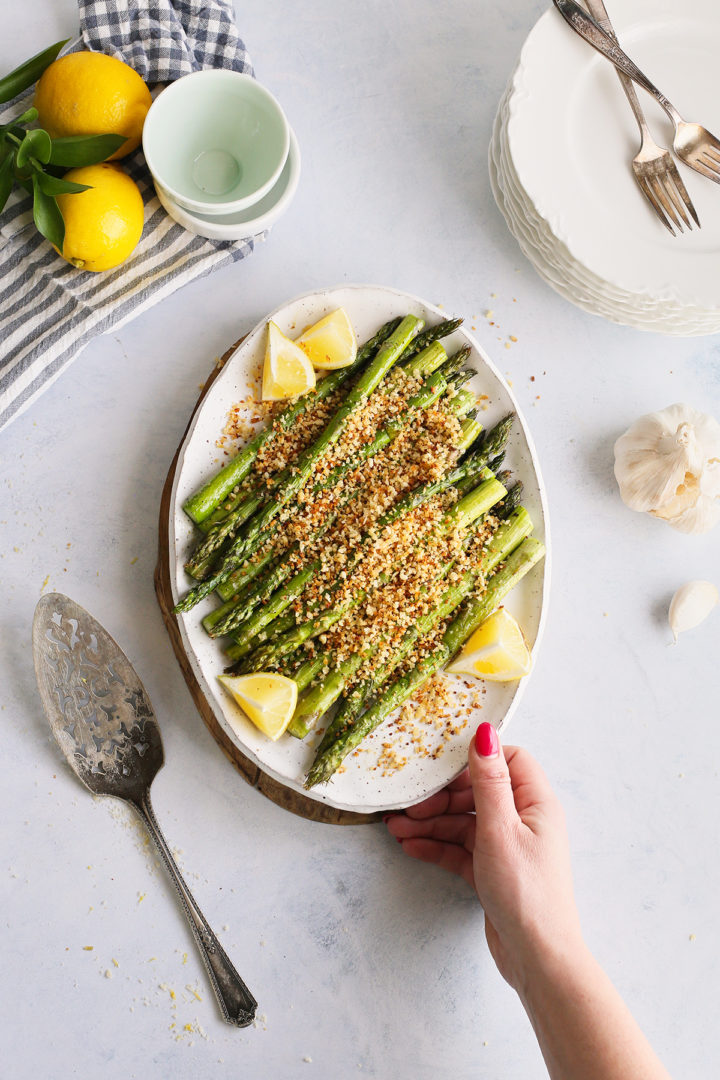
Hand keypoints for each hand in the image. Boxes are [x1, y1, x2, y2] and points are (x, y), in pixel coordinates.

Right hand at [385, 722, 583, 990]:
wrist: (537, 957)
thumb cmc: (526, 892)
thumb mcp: (500, 828)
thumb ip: (489, 781)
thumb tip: (486, 733)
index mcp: (536, 803)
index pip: (507, 761)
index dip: (473, 760)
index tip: (439, 765)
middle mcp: (524, 820)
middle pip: (478, 792)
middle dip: (441, 797)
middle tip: (409, 806)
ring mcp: (507, 847)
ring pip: (464, 822)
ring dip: (432, 824)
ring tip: (397, 829)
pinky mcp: (493, 871)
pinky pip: (461, 849)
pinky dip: (437, 847)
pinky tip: (411, 847)